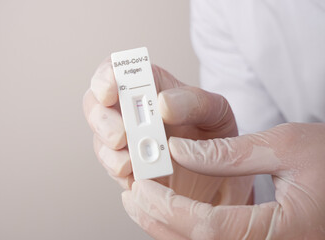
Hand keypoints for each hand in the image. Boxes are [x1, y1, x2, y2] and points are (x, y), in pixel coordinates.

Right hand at [83, 57, 252, 216]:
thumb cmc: (217, 138)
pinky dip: (118, 170)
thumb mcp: (217, 114)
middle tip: (121, 136)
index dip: (106, 76)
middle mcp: (134, 113)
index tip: (109, 91)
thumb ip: (194, 103)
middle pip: (96, 105)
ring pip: (100, 139)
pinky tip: (133, 175)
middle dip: (102, 120)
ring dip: (109, 151)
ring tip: (130, 163)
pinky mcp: (127, 168)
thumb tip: (163, 103)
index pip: (118, 71)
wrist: (222, 178)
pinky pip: (112, 167)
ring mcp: (128, 141)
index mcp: (152, 89)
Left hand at [122, 123, 324, 238]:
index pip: (210, 228)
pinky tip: (167, 211)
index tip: (142, 185)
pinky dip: (184, 229)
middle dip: (159, 221)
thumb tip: (178, 151)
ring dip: (166, 228)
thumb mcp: (283, 145)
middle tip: (132, 195)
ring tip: (140, 202)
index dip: (170, 208)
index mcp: (284, 230)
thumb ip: (228, 153)